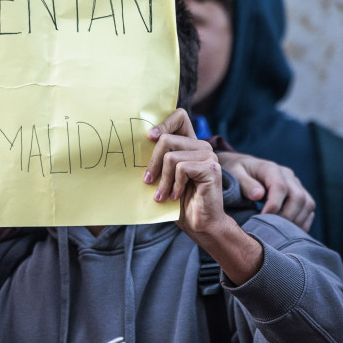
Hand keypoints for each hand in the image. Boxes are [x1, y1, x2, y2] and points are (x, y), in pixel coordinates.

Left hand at [145, 110, 262, 283]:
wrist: (201, 225)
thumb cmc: (179, 203)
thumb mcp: (163, 177)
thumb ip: (157, 161)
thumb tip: (132, 148)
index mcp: (190, 145)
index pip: (179, 117)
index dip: (162, 123)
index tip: (149, 138)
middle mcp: (201, 146)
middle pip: (166, 139)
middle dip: (152, 163)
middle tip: (148, 182)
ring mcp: (208, 156)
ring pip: (171, 156)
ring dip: (163, 180)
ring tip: (163, 194)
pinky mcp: (210, 168)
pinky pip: (181, 168)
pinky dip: (174, 185)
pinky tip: (176, 196)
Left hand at [216, 151, 315, 230]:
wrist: (242, 167)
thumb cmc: (235, 171)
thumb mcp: (234, 173)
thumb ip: (245, 184)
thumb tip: (258, 195)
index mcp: (270, 169)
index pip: (280, 187)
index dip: (274, 206)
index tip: (262, 219)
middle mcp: (287, 175)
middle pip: (298, 197)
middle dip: (287, 216)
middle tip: (272, 230)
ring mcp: (296, 184)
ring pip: (307, 204)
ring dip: (297, 221)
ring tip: (280, 233)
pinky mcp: (299, 194)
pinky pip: (309, 209)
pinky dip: (303, 222)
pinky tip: (290, 233)